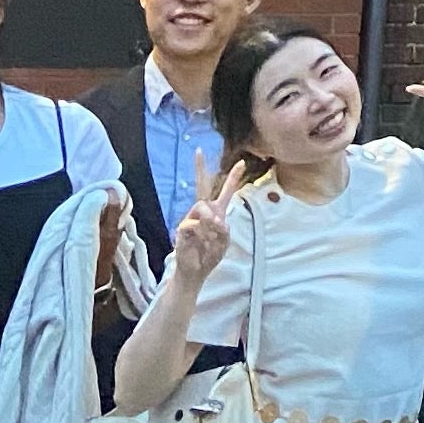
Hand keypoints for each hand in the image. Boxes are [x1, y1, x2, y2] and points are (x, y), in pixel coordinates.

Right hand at [170, 157, 245, 286]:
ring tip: (214, 234)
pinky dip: (202, 232)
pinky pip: (193, 223)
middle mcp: (203, 211)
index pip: (226, 192)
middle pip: (201, 186)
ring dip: (211, 220)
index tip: (241, 162)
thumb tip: (216, 219)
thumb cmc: (210, 254)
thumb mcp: (224, 241)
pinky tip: (203, 241)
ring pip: (201, 207)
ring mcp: (191, 218)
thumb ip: (223, 228)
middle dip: (199, 168)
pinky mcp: (182, 228)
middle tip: (198, 151)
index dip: (233, 178)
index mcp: (217, 212)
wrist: (196, 271)